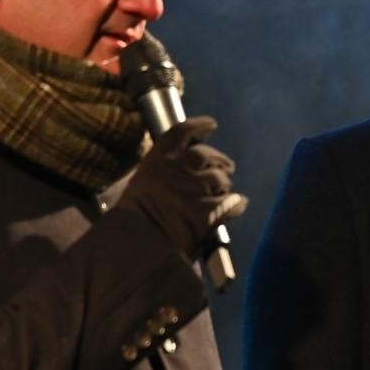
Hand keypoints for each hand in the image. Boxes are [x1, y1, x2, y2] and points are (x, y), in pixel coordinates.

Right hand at [119, 116, 247, 258]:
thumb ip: (157, 175)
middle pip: (207, 154)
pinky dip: (236, 205)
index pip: (181, 132)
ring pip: (221, 180)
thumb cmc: (131, 219)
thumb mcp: (137, 186)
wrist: (136, 245)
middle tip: (226, 167)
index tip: (211, 125)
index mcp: (157, 160)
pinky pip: (230, 203)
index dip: (199, 126)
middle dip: (219, 159)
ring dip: (225, 186)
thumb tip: (168, 175)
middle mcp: (178, 168)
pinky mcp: (207, 211)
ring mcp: (195, 189)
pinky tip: (238, 205)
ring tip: (225, 192)